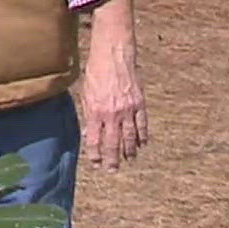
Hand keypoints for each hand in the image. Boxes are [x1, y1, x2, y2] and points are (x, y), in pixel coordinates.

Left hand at [79, 42, 147, 171]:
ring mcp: (128, 110)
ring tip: (128, 160)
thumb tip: (90, 132)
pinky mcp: (139, 104)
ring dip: (129, 150)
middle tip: (112, 170)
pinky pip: (142, 125)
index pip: (95, 139)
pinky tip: (142, 145)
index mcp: (95, 111)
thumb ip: (88, 114)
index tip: (95, 164)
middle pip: (113, 142)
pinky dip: (142, 136)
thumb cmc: (95, 73)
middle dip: (112, 158)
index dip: (95, 153)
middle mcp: (112, 114)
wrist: (114, 56)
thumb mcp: (86, 94)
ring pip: (129, 136)